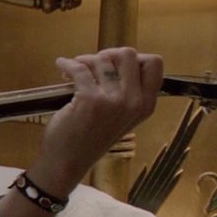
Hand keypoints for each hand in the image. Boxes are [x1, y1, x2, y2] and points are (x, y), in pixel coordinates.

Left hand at [31, 47, 163, 195]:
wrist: (67, 162)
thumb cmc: (91, 138)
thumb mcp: (121, 117)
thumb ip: (127, 92)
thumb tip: (115, 59)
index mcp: (146, 105)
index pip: (154, 64)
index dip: (134, 57)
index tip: (114, 64)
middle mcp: (135, 102)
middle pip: (128, 54)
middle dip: (107, 55)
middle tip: (92, 64)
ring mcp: (113, 101)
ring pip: (102, 60)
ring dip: (85, 60)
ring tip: (75, 70)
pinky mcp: (90, 99)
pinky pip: (79, 68)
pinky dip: (67, 64)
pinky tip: (61, 65)